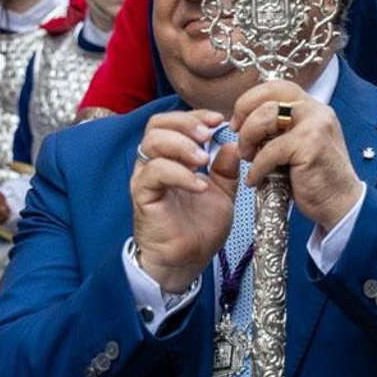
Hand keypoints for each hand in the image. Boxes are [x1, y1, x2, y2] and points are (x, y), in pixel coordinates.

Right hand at [132, 109, 237, 293]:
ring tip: (204, 161)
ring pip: (152, 143)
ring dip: (182, 146)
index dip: (195, 116)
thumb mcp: (223, 193)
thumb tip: (233, 145)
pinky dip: (180, 174)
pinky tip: (200, 185)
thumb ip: (226, 169)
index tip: (220, 120)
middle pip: (157, 125)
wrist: (186, 261)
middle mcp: (154, 163)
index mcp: (172, 158)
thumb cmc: (200, 228)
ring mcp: (146, 178)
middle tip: (209, 134)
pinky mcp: (142, 196)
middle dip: (186, 123)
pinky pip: (154, 173)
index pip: (174, 123)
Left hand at [230, 80, 362, 232]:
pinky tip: (255, 179)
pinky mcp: (310, 145)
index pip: (275, 87)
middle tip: (238, 138)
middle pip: (267, 98)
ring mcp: (315, 125)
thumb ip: (279, 130)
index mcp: (313, 108)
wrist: (341, 203)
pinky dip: (256, 167)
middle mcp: (316, 110)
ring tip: (248, 159)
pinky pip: (269, 150)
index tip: (237, 121)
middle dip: (244, 117)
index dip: (249, 100)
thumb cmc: (315, 178)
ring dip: (248, 139)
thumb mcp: (297, 145)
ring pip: (265, 117)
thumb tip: (245, 125)